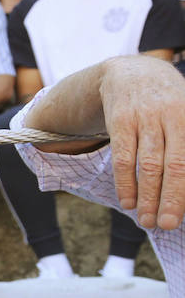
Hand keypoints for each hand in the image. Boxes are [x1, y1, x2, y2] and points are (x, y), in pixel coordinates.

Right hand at [99, 57, 184, 228]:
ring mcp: (145, 118)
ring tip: (147, 221)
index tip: (184, 214)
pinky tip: (128, 202)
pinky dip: (125, 183)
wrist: (133, 72)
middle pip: (174, 165)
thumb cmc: (169, 103)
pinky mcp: (120, 121)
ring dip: (147, 196)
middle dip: (171, 198)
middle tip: (167, 225)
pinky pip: (123, 158)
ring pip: (148, 165)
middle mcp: (173, 116)